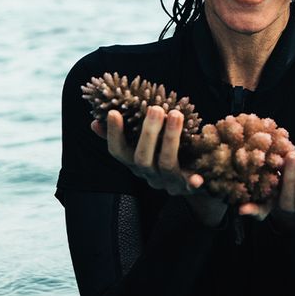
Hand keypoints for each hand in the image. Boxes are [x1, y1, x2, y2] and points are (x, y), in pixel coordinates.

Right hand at [91, 108, 227, 226]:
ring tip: (176, 114)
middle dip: (148, 133)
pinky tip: (199, 178)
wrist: (188, 183)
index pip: (118, 152)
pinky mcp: (188, 186)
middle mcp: (149, 174)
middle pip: (142, 159)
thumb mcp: (140, 146)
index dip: (113, 135)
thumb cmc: (160, 157)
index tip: (114, 112)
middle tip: (155, 108)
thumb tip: (95, 121)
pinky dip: (193, 182)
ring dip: (171, 138)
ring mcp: (168, 182)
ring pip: (166, 164)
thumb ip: (121, 135)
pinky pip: (191, 186)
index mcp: (135, 163)